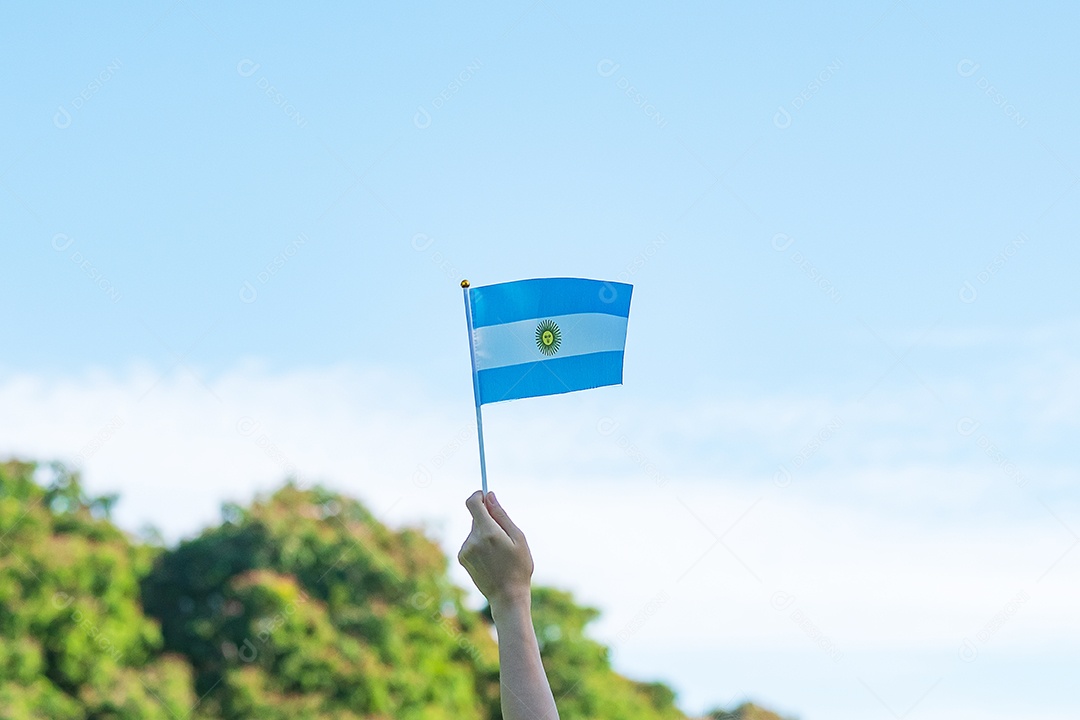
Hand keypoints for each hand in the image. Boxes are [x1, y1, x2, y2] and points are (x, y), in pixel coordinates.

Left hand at [458, 491, 533, 609]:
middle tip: (504, 535)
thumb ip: (502, 515)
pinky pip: (471, 542)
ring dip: (484, 533)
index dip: (478, 495)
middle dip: (488, 519)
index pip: (472, 503)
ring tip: (499, 552)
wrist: (507, 596)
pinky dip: (479, 544)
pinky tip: (491, 559)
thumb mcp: (518, 538)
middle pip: (476, 517)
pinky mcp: (462, 558)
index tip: (485, 495)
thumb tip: (489, 496)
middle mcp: (472, 540)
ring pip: (474, 530)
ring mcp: (465, 550)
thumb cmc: (519, 567)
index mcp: (488, 532)